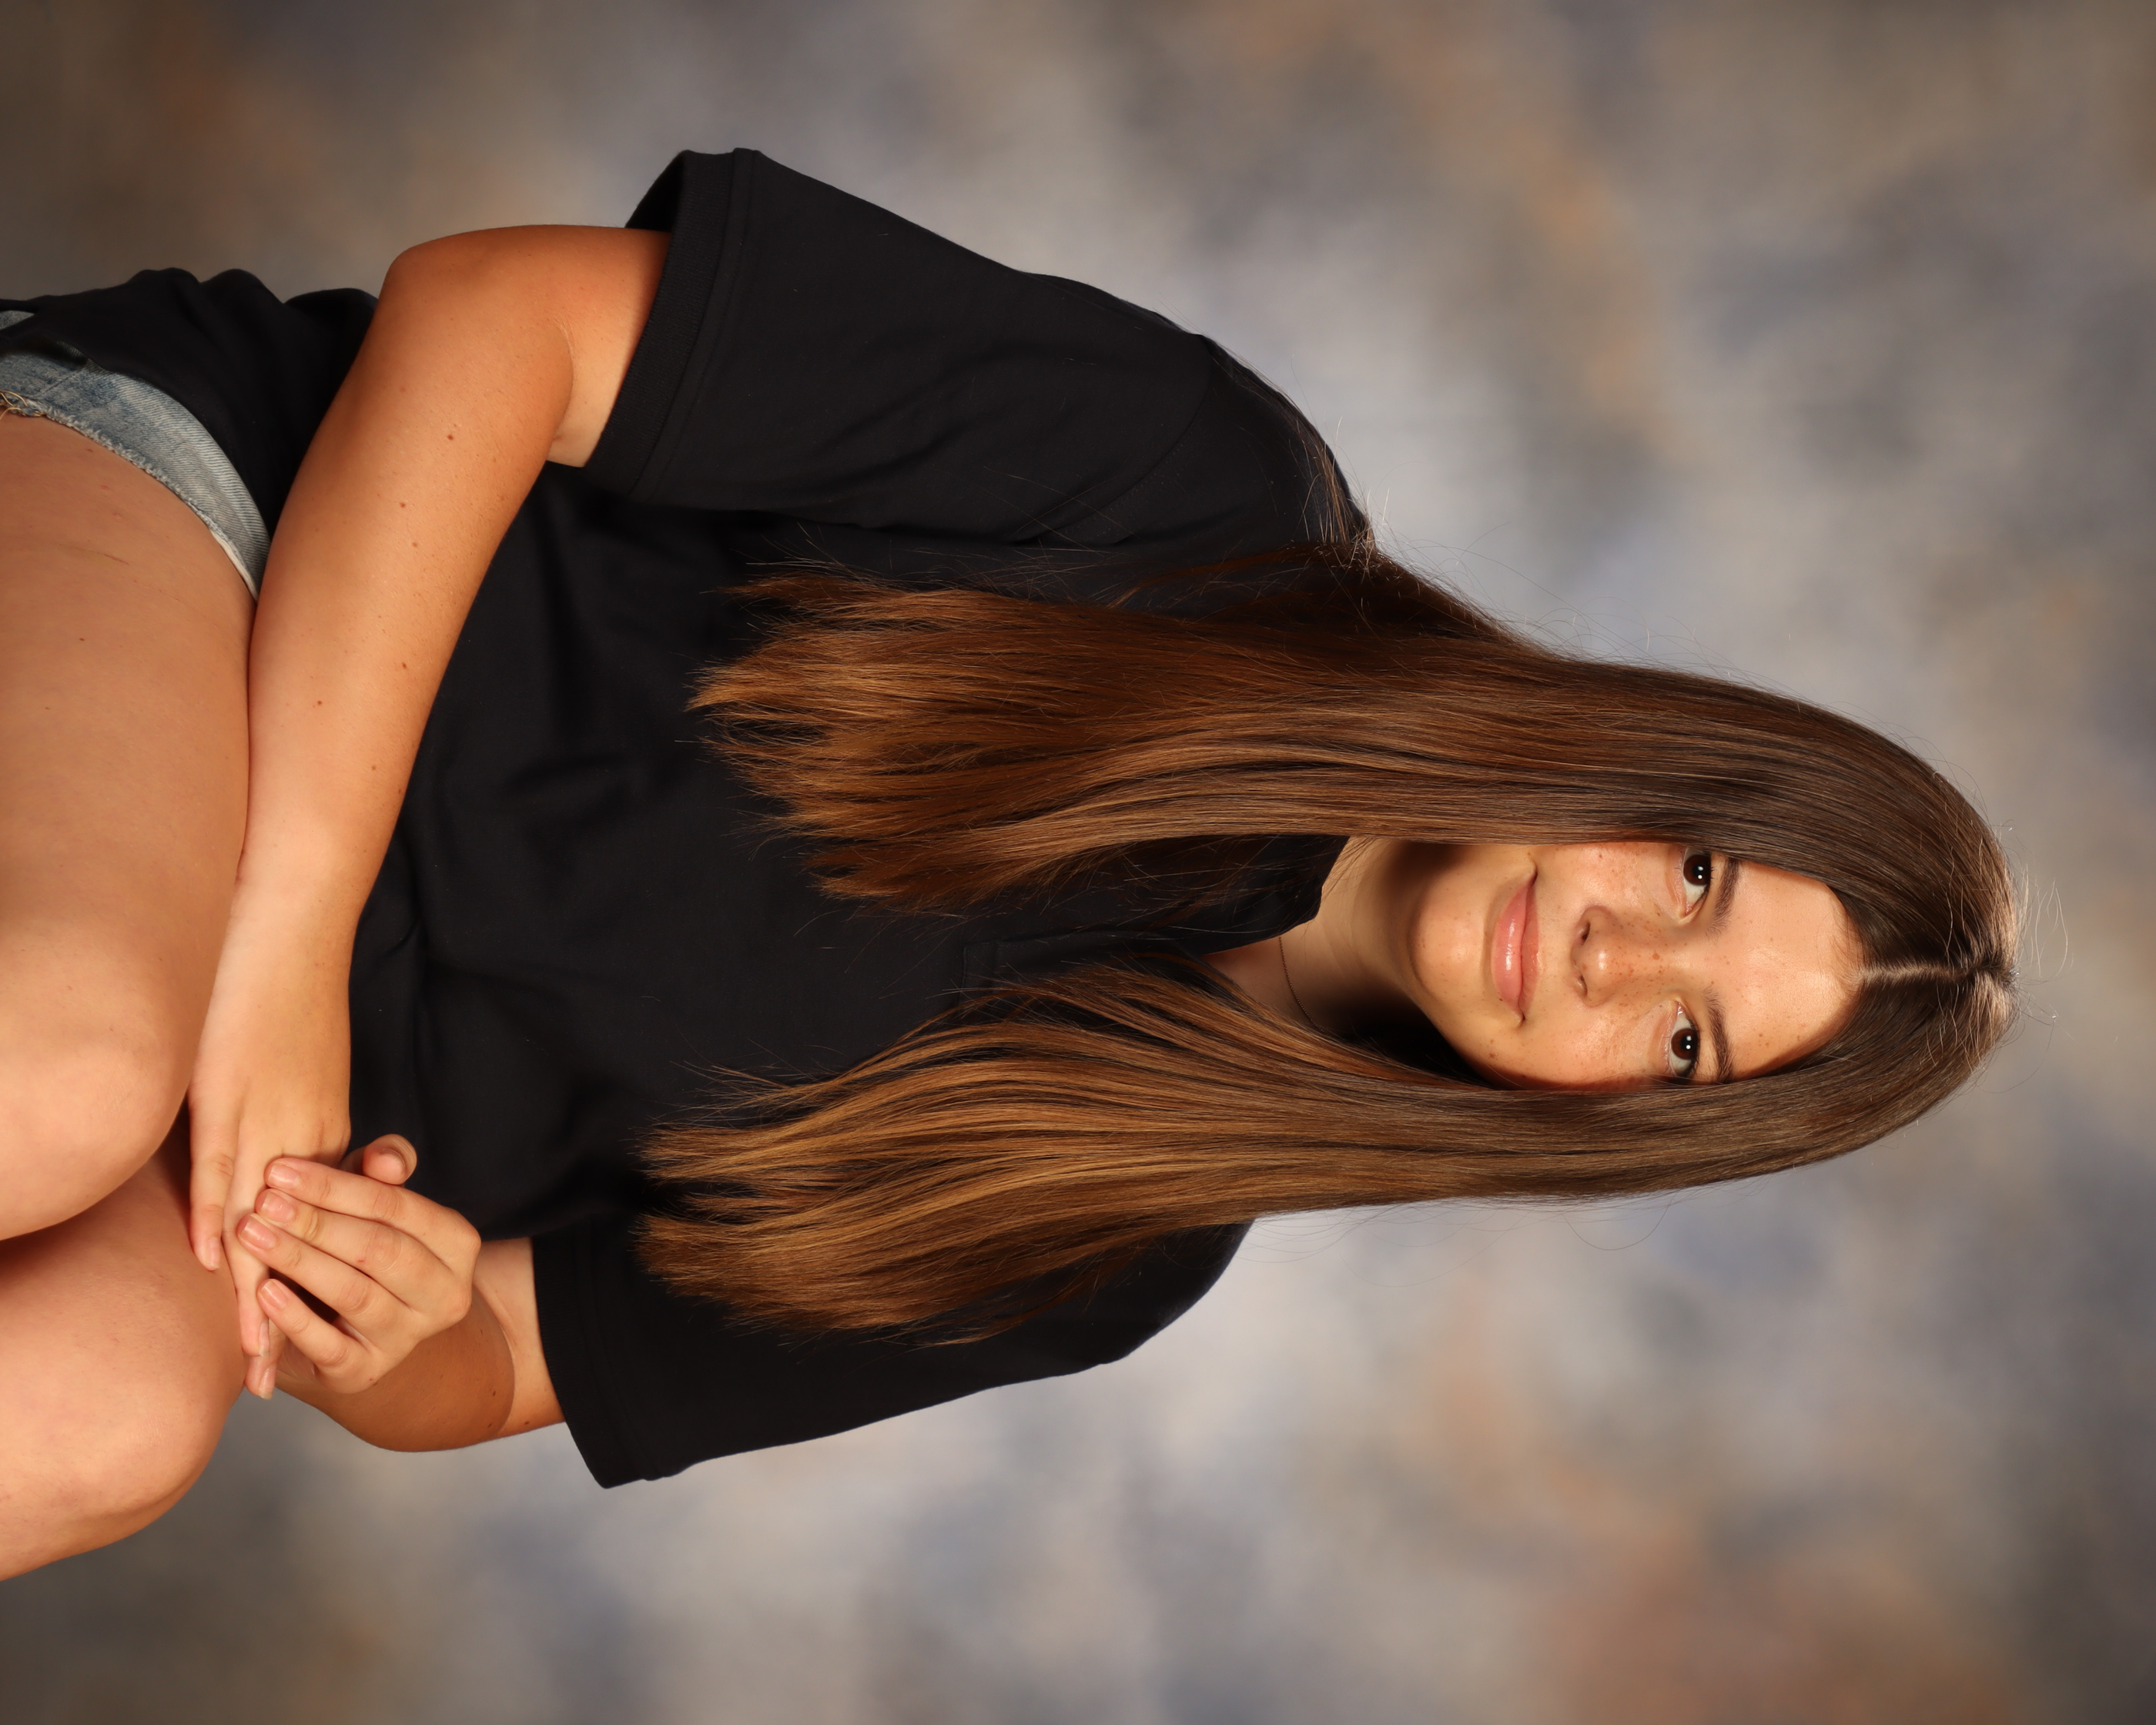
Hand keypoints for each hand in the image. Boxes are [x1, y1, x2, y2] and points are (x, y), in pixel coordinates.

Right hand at [187, 889, 355, 1366]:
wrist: (291, 931)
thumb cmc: (290, 999)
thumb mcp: (306, 1075)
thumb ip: (294, 1128)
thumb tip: (274, 1172)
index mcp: (322, 1136)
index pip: (311, 1238)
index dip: (299, 1297)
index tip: (296, 1354)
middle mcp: (300, 1138)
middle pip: (288, 1249)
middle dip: (277, 1318)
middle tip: (270, 1384)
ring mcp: (265, 1117)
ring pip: (257, 1222)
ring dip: (250, 1288)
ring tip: (249, 1352)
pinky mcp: (231, 1092)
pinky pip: (221, 1164)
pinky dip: (216, 1212)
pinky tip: (213, 1261)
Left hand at [237, 1136, 480, 1401]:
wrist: (365, 1326)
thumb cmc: (366, 1245)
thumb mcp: (376, 1202)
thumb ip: (382, 1170)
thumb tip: (385, 1160)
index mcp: (457, 1244)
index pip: (396, 1206)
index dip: (335, 1186)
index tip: (280, 1169)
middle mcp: (445, 1294)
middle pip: (378, 1250)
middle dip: (315, 1223)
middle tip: (262, 1202)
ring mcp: (408, 1337)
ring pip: (354, 1294)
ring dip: (298, 1261)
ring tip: (252, 1235)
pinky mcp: (366, 1372)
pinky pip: (330, 1346)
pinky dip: (294, 1318)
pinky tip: (261, 1291)